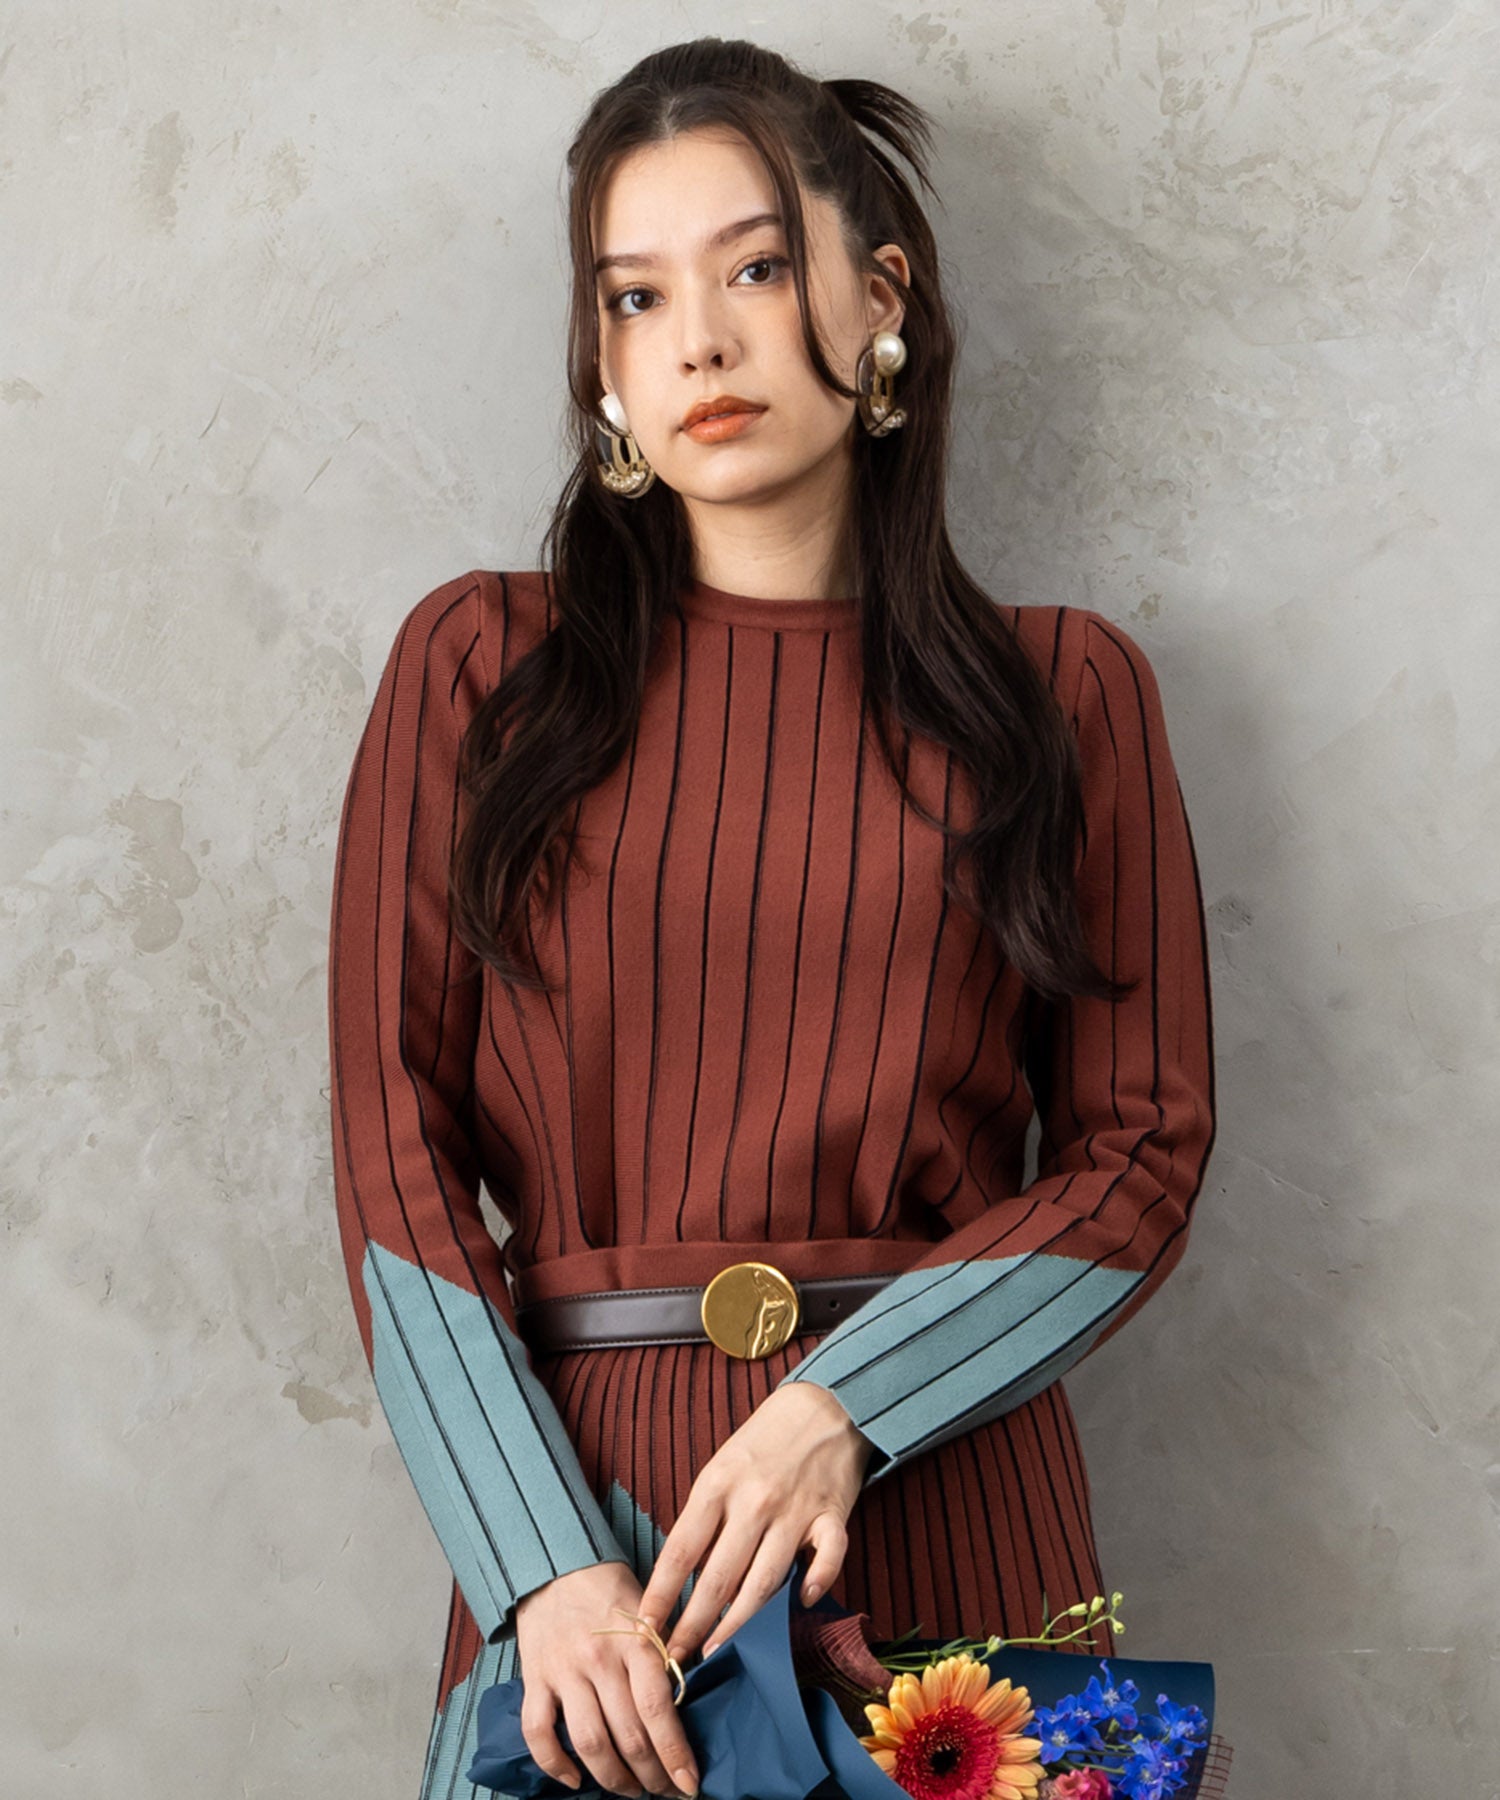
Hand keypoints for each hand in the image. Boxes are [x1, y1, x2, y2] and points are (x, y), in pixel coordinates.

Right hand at [515, 1560, 700, 1798]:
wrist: (556, 1564)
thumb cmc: (611, 1590)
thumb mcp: (650, 1611)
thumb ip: (666, 1654)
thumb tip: (689, 1704)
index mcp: (636, 1640)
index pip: (657, 1708)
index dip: (675, 1753)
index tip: (689, 1783)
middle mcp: (599, 1658)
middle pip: (627, 1735)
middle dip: (651, 1776)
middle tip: (665, 1791)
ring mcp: (564, 1670)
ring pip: (589, 1742)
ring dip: (613, 1779)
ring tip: (630, 1791)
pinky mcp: (534, 1678)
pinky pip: (538, 1733)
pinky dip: (554, 1764)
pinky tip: (573, 1780)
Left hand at [634, 1381, 874, 1665]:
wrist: (825, 1404)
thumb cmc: (765, 1439)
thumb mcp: (723, 1465)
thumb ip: (708, 1515)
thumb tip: (686, 1574)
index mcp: (718, 1483)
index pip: (681, 1551)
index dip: (660, 1595)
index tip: (644, 1628)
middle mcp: (754, 1501)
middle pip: (717, 1577)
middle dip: (692, 1625)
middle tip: (676, 1659)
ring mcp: (795, 1510)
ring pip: (764, 1581)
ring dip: (739, 1622)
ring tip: (717, 1648)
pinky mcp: (832, 1515)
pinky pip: (826, 1561)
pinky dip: (815, 1584)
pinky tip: (802, 1602)